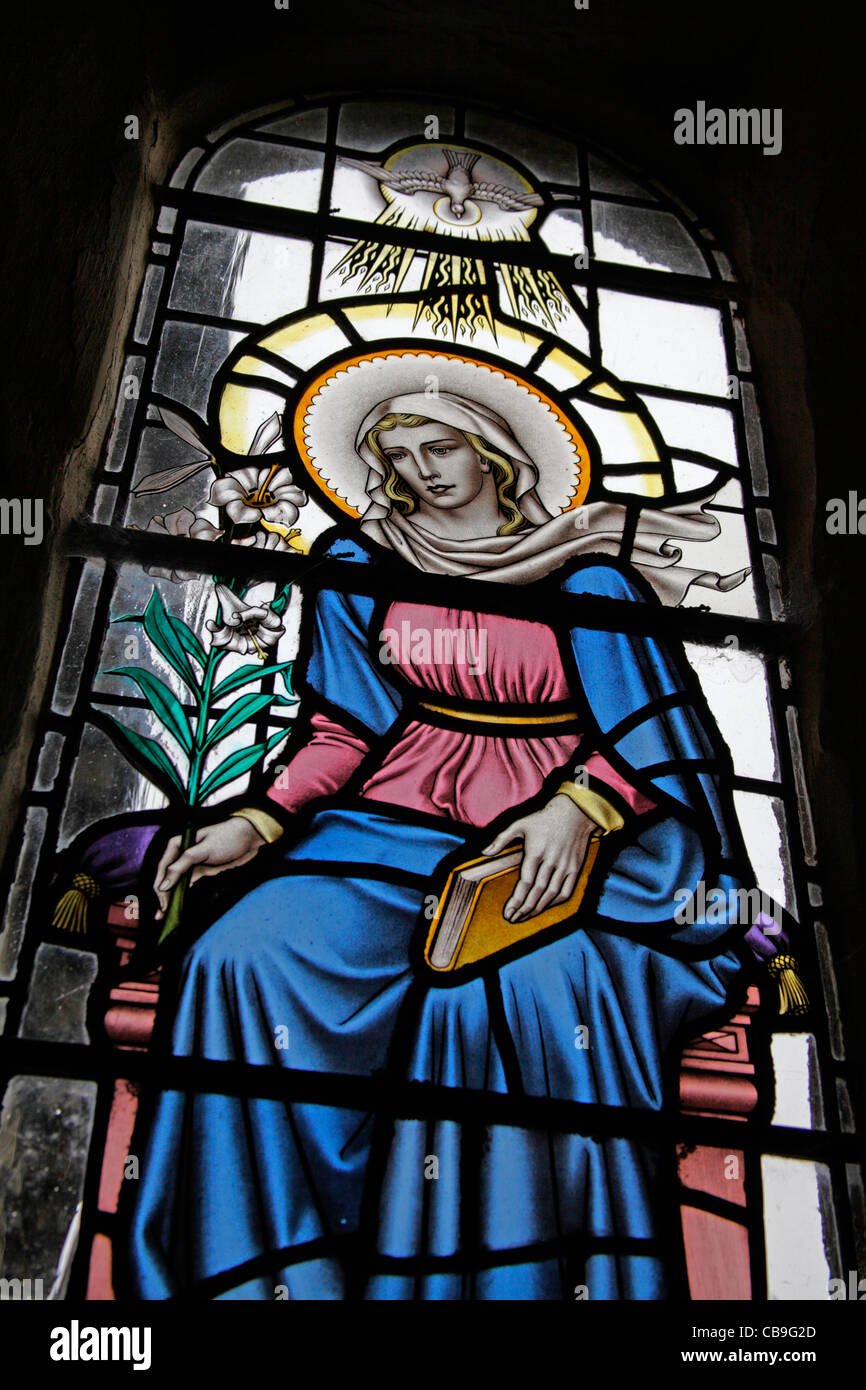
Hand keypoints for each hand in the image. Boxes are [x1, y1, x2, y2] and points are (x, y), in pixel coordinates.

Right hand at [153, 818, 266, 918]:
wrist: (249, 837)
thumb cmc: (226, 838)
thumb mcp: (203, 850)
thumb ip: (182, 866)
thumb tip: (163, 885)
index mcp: (177, 845)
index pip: (163, 869)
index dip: (160, 886)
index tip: (163, 903)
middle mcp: (181, 853)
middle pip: (167, 877)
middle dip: (163, 895)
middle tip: (161, 915)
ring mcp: (190, 863)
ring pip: (176, 882)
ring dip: (170, 897)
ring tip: (165, 914)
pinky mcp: (201, 869)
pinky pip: (187, 883)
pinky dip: (182, 893)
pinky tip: (177, 905)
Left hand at [482, 796, 597, 923]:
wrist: (574, 812)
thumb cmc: (543, 819)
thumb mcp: (519, 824)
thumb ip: (501, 839)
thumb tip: (484, 853)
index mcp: (535, 852)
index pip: (525, 882)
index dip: (516, 900)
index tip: (508, 912)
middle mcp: (550, 861)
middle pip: (536, 892)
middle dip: (524, 908)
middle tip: (513, 919)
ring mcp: (564, 865)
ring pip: (550, 894)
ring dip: (538, 908)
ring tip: (525, 916)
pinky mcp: (575, 868)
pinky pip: (566, 890)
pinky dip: (555, 902)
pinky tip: (545, 907)